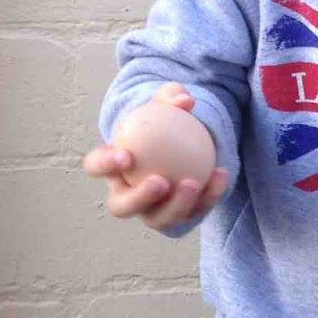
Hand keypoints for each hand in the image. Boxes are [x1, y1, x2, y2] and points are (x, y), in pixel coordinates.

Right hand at [82, 82, 229, 232]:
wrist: (183, 142)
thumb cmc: (165, 122)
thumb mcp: (166, 105)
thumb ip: (171, 98)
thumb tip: (185, 101)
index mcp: (112, 167)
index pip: (97, 167)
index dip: (105, 165)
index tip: (126, 155)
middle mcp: (126, 195)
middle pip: (122, 207)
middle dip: (138, 199)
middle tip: (160, 181)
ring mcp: (152, 211)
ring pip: (158, 219)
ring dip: (175, 206)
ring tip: (192, 183)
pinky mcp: (179, 217)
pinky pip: (193, 212)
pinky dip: (208, 196)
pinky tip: (220, 175)